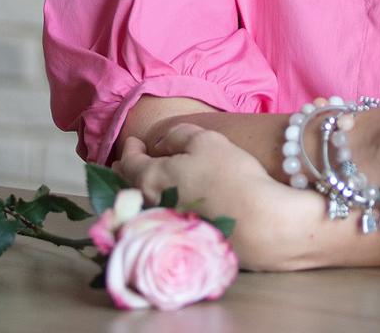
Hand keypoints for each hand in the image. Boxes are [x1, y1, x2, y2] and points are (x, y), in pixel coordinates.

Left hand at [112, 123, 306, 272]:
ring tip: (141, 183)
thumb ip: (178, 136)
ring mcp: (165, 228)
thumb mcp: (206, 141)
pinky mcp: (181, 242)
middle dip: (126, 173)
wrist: (257, 224)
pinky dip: (155, 208)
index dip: (131, 149)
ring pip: (143, 206)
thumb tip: (161, 143)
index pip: (130, 162)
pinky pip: (159, 221)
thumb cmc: (230, 177)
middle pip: (130, 188)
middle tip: (122, 165)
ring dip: (139, 192)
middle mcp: (151, 206)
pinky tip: (164, 205)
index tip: (134, 141)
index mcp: (152, 179)